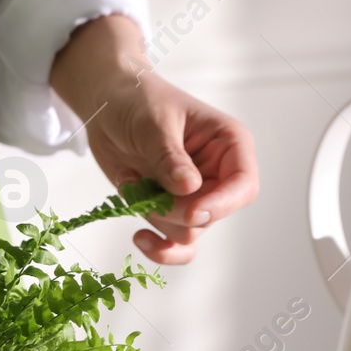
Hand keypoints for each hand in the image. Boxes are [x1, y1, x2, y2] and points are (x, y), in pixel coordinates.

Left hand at [51, 15, 257, 264]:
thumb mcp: (153, 123)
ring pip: (188, 232)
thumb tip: (190, 187)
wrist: (108, 107)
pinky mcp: (169, 210)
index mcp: (228, 145)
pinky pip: (175, 245)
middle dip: (176, 211)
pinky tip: (140, 238)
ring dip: (156, 217)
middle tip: (146, 189)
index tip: (192, 211)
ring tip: (134, 185)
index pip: (243, 186)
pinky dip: (160, 248)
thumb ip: (170, 157)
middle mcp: (217, 175)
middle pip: (212, 215)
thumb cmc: (138, 101)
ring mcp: (193, 196)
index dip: (221, 204)